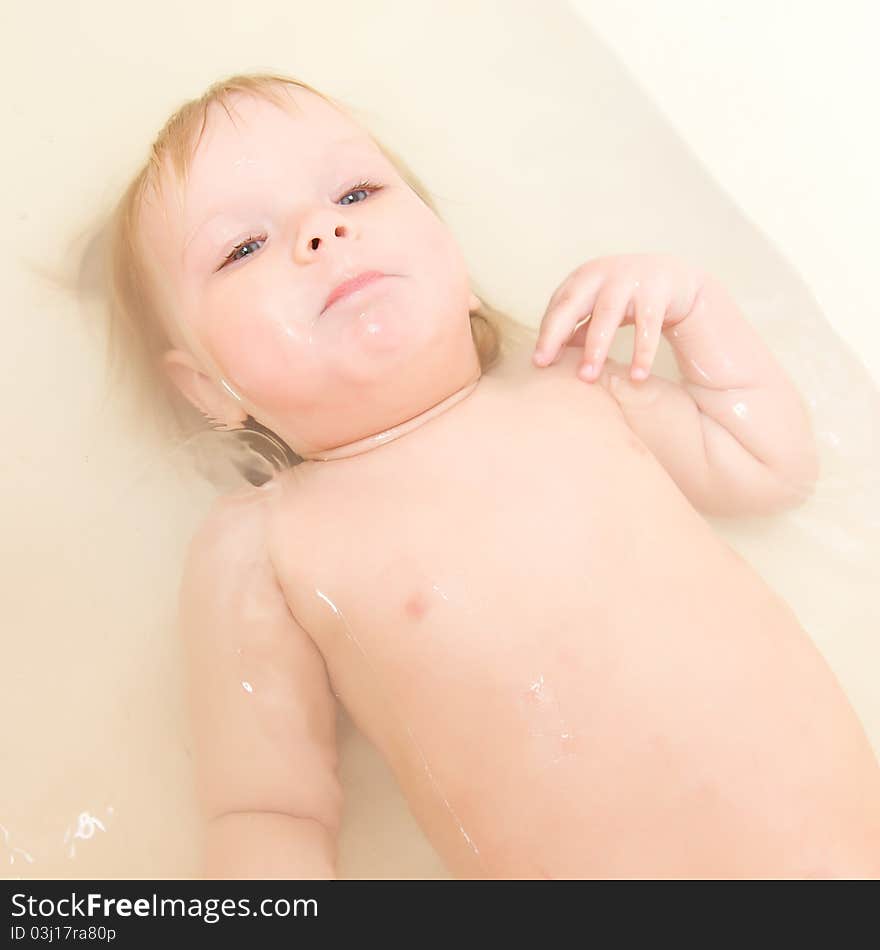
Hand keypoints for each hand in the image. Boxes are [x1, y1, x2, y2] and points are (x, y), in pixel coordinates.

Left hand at [533, 253, 703, 381]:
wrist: (674, 278)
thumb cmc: (626, 298)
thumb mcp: (597, 310)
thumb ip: (575, 329)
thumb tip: (547, 358)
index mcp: (583, 278)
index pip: (557, 307)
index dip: (546, 333)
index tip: (537, 362)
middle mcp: (602, 273)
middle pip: (573, 305)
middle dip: (556, 335)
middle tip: (545, 365)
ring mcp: (630, 279)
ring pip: (607, 315)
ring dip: (595, 347)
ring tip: (588, 377)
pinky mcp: (658, 291)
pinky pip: (647, 325)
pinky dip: (642, 352)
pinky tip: (637, 377)